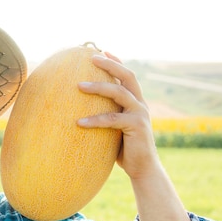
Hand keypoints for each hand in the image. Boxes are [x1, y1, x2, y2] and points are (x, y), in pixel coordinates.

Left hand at [77, 52, 159, 180]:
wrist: (143, 168)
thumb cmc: (125, 149)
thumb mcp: (115, 129)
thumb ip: (107, 116)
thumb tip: (80, 110)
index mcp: (136, 102)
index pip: (127, 76)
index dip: (116, 62)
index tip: (102, 51)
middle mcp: (140, 104)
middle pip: (127, 76)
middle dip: (110, 65)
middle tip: (91, 57)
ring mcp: (140, 114)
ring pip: (119, 93)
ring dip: (98, 87)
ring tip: (79, 86)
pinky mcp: (136, 127)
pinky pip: (112, 120)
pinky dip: (95, 120)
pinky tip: (79, 122)